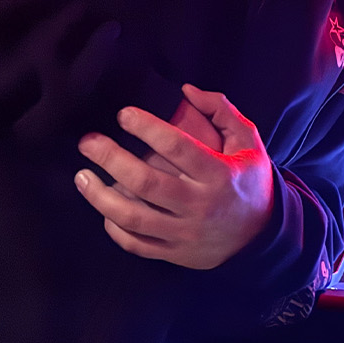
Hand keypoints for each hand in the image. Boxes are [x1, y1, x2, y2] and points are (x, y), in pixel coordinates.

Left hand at [74, 84, 274, 269]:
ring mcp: (185, 232)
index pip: (178, 147)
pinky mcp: (174, 252)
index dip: (147, 128)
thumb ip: (221, 111)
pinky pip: (136, 244)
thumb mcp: (248, 141)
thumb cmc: (248, 180)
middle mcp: (200, 204)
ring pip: (134, 217)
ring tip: (81, 175)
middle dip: (111, 159)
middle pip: (147, 182)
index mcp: (218, 173)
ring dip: (100, 196)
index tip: (123, 114)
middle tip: (88, 142)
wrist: (261, 235)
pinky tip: (102, 207)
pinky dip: (113, 227)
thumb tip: (186, 90)